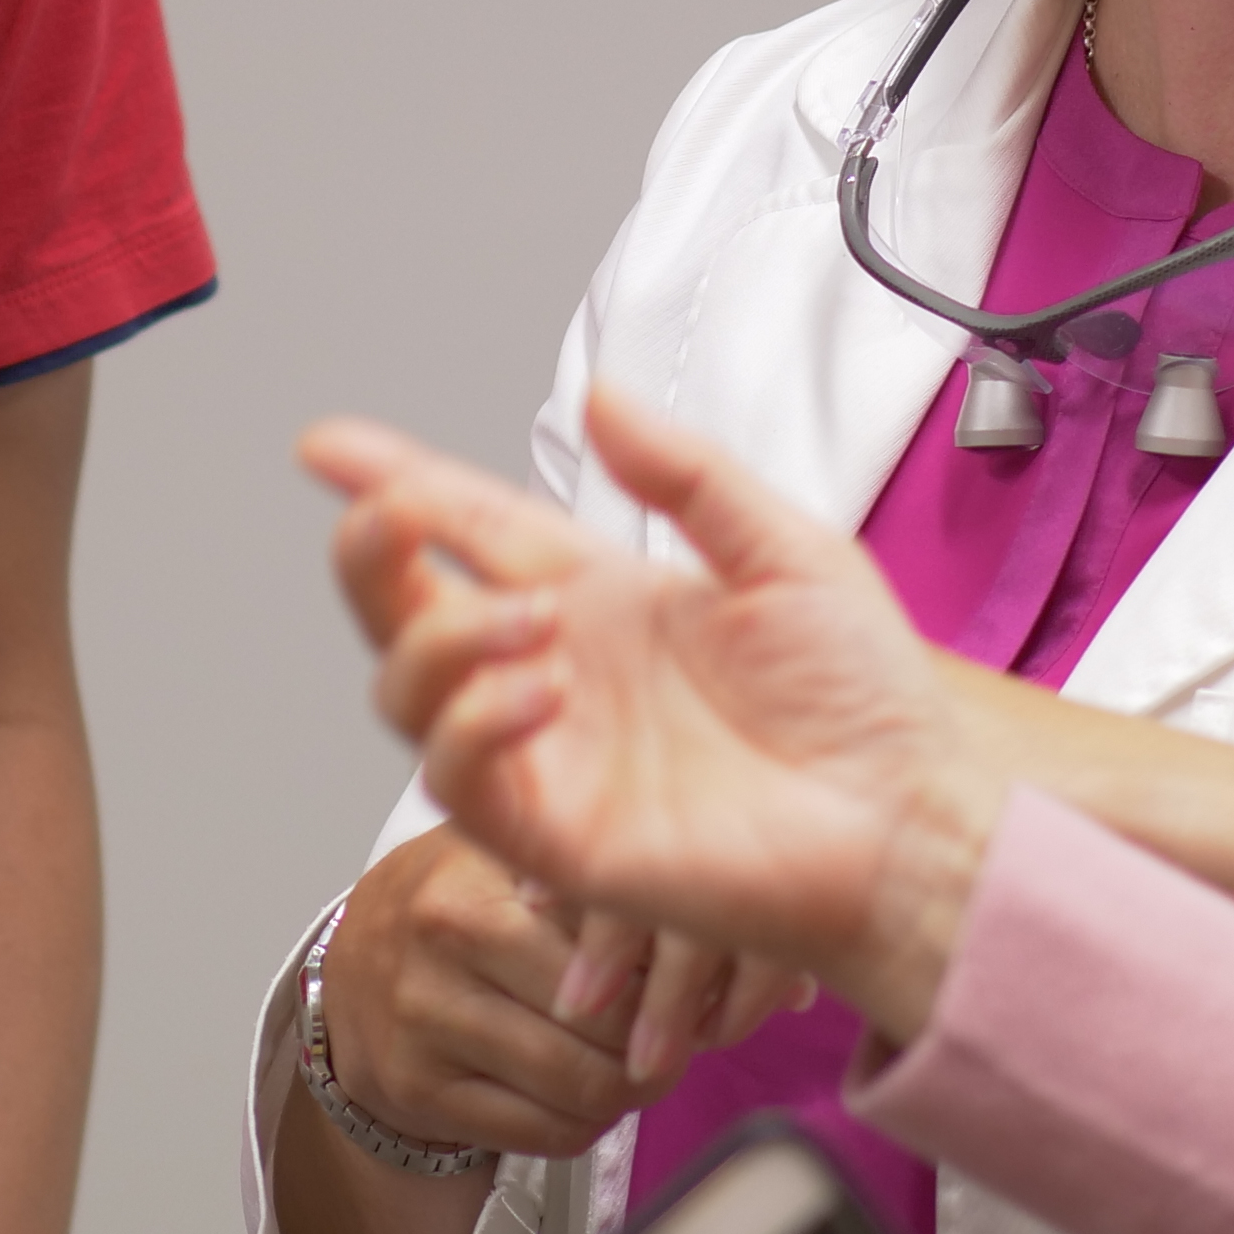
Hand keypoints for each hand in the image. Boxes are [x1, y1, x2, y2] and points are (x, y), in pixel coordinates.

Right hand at [300, 382, 1012, 1038]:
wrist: (908, 818)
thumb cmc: (864, 703)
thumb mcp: (788, 550)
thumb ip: (687, 473)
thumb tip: (599, 396)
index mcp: (601, 599)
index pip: (469, 528)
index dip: (392, 481)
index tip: (325, 444)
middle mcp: (556, 672)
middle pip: (406, 609)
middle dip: (372, 553)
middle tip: (390, 512)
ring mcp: (549, 755)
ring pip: (410, 694)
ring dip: (439, 640)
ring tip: (531, 620)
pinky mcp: (555, 837)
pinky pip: (460, 779)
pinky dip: (476, 724)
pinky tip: (542, 688)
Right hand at [324, 829, 810, 1156]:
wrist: (351, 962)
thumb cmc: (469, 901)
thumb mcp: (538, 862)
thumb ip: (647, 900)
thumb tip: (792, 978)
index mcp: (485, 867)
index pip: (621, 928)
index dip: (681, 963)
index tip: (704, 975)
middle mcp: (447, 939)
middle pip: (613, 1016)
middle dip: (665, 1035)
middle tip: (683, 1030)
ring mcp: (426, 1020)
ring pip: (585, 1085)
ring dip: (632, 1089)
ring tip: (641, 1064)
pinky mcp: (421, 1090)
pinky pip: (544, 1133)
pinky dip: (587, 1125)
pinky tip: (589, 1092)